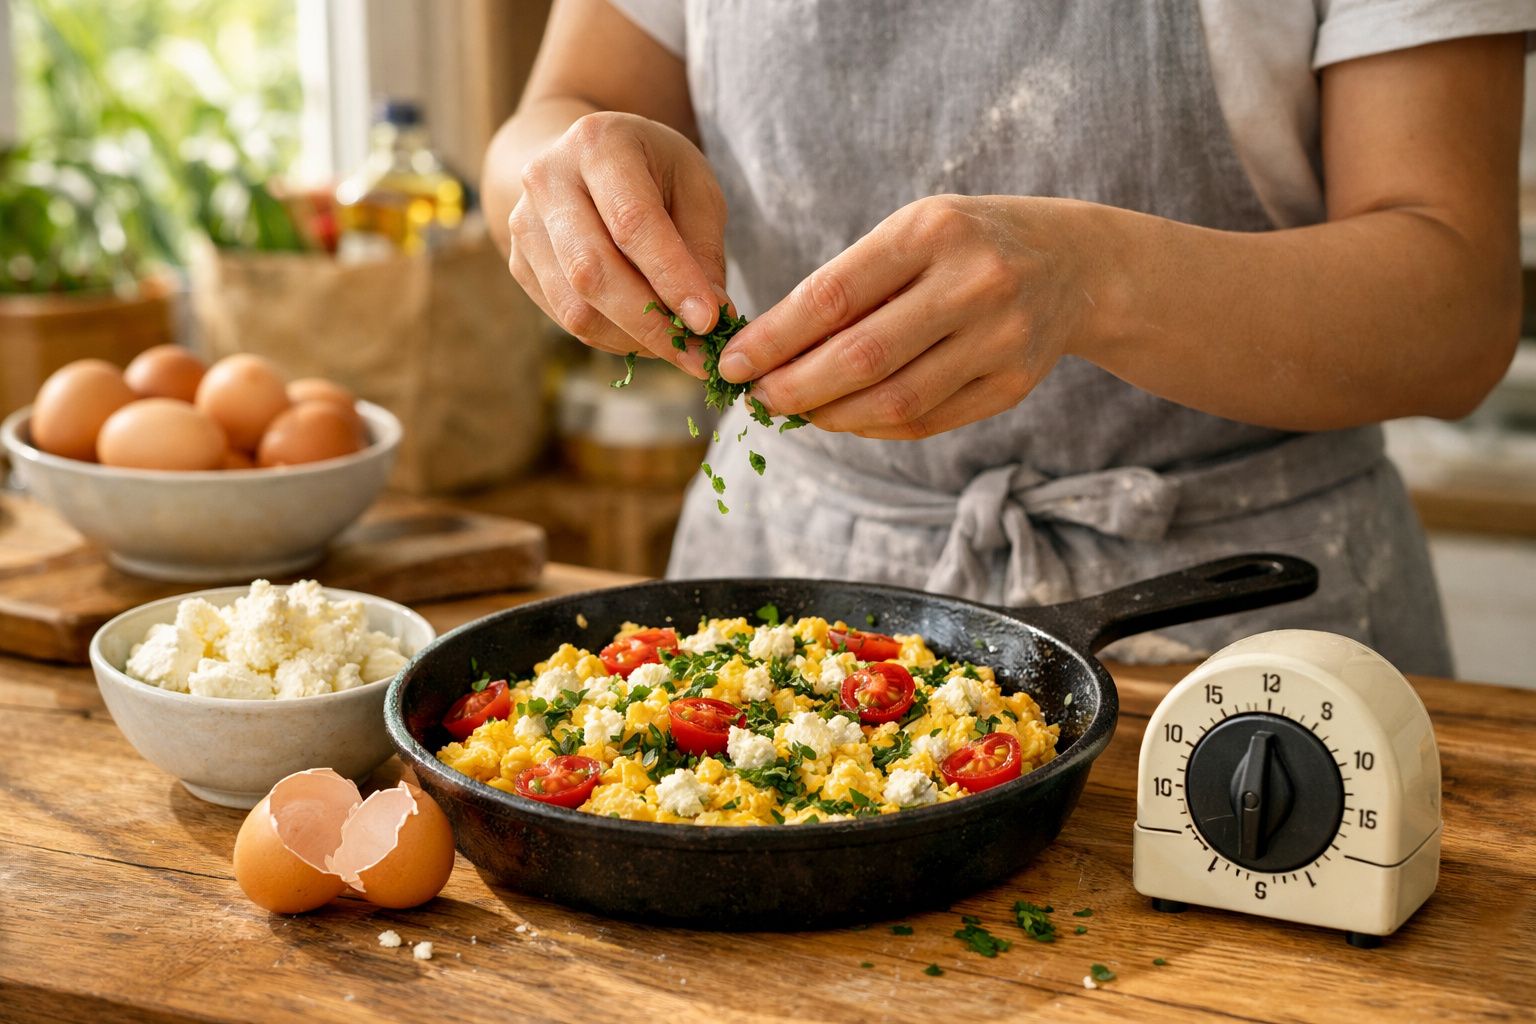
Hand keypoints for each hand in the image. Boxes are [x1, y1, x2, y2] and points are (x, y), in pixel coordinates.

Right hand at [508, 111, 728, 375]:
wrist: (583, 161)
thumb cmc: (652, 171)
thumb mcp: (694, 186)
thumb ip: (702, 249)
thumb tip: (710, 318)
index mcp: (598, 144)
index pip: (633, 222)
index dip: (672, 278)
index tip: (710, 321)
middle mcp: (548, 180)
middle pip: (592, 271)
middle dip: (650, 323)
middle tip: (698, 354)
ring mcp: (524, 224)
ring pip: (575, 307)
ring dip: (633, 339)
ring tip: (679, 347)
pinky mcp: (518, 263)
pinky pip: (566, 319)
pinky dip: (613, 337)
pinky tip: (647, 335)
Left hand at [718, 195, 1102, 437]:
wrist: (1073, 264)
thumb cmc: (964, 245)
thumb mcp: (912, 232)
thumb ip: (849, 285)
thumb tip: (767, 351)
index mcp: (932, 231)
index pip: (834, 296)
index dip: (774, 339)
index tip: (732, 364)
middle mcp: (972, 283)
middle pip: (861, 358)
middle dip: (795, 387)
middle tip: (759, 398)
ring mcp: (999, 339)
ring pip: (893, 401)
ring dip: (830, 416)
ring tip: (796, 410)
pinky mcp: (1012, 385)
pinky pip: (925, 422)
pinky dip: (872, 427)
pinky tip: (844, 418)